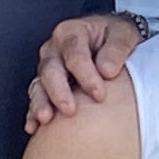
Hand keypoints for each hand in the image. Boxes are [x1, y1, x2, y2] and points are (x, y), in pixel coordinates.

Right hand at [27, 14, 141, 134]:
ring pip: (39, 84)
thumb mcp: (125, 34)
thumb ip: (117, 49)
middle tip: (71, 110)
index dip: (86, 76)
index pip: (75, 54)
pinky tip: (34, 126)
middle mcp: (54, 49)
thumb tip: (107, 70)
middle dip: (59, 91)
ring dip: (42, 102)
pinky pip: (36, 98)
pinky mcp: (46, 84)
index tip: (100, 94)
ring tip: (46, 119)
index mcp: (72, 32)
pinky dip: (33, 112)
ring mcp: (48, 67)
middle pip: (51, 70)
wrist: (113, 41)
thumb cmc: (117, 36)